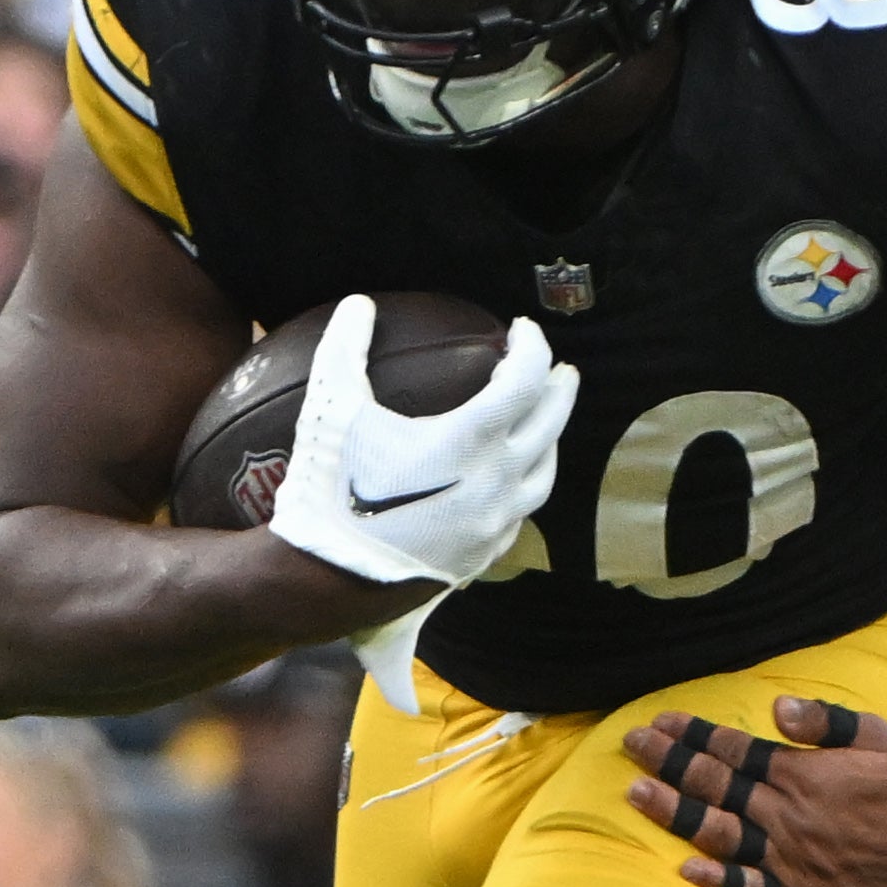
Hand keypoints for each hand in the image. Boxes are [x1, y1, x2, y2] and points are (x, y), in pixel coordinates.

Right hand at [266, 299, 575, 713]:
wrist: (327, 580)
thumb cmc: (330, 492)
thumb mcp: (330, 410)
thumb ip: (345, 350)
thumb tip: (358, 305)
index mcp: (471, 441)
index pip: (525, 378)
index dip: (530, 345)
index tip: (522, 329)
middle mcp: (496, 482)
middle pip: (551, 424)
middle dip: (558, 389)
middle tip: (559, 370)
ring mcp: (494, 524)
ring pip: (544, 475)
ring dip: (550, 441)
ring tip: (542, 424)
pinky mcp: (482, 556)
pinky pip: (519, 515)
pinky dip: (522, 486)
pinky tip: (505, 481)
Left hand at [624, 698, 886, 886]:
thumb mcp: (879, 736)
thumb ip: (826, 720)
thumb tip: (777, 706)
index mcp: (802, 774)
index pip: (733, 751)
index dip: (693, 735)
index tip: (660, 722)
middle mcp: (786, 815)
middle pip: (715, 786)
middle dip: (668, 763)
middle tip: (632, 746)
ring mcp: (789, 859)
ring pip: (719, 834)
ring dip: (675, 814)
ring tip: (637, 795)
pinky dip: (718, 881)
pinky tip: (686, 870)